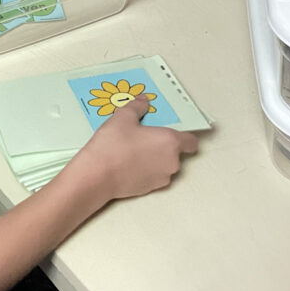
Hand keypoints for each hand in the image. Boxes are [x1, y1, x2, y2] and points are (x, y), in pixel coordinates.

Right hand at [71, 95, 198, 201]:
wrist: (98, 175)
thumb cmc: (114, 144)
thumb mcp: (123, 117)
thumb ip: (138, 107)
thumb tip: (144, 100)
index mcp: (170, 142)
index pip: (191, 141)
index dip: (184, 135)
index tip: (169, 129)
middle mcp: (172, 161)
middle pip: (176, 151)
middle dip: (163, 144)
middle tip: (143, 135)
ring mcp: (163, 178)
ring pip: (164, 164)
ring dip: (155, 157)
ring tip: (133, 148)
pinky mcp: (151, 189)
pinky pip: (154, 174)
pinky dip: (146, 168)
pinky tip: (128, 162)